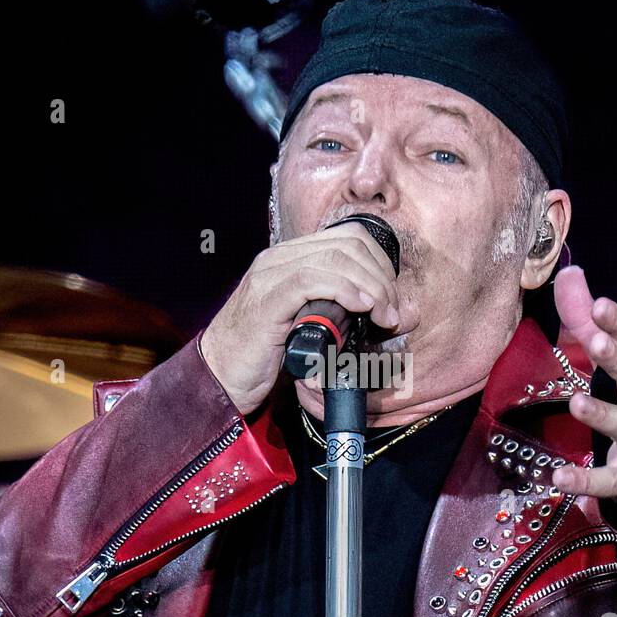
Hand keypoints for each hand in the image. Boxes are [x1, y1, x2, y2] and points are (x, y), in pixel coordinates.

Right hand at [199, 221, 401, 415]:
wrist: (220, 378)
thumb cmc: (266, 357)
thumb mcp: (313, 328)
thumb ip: (347, 316)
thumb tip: (397, 314)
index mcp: (291, 258)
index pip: (349, 238)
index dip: (380, 264)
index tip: (391, 299)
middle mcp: (280, 258)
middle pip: (349, 245)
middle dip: (382, 277)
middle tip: (392, 313)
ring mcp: (271, 275)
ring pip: (336, 259)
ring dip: (372, 287)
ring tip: (384, 317)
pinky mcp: (267, 299)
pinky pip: (313, 280)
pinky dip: (346, 290)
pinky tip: (362, 308)